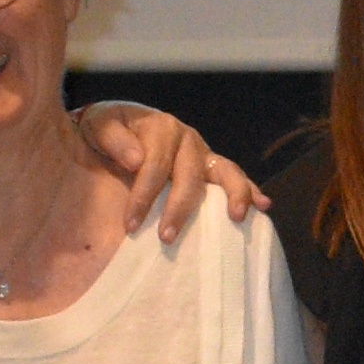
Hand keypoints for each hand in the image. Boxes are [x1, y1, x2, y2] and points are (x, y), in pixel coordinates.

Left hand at [81, 102, 267, 241]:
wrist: (118, 125)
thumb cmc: (107, 130)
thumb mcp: (99, 125)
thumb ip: (113, 138)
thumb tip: (136, 159)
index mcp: (161, 127)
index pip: (154, 166)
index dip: (143, 196)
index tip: (130, 225)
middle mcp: (187, 138)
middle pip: (189, 175)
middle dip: (179, 208)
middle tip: (167, 238)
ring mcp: (203, 152)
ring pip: (224, 172)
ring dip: (232, 194)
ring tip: (236, 217)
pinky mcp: (210, 166)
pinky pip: (233, 177)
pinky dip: (250, 190)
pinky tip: (263, 206)